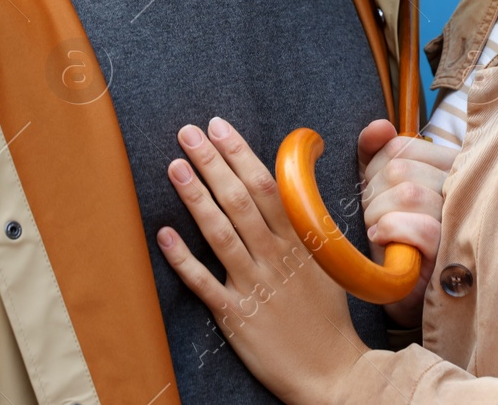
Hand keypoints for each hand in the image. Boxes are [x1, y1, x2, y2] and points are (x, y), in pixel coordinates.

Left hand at [158, 117, 366, 404]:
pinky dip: (183, 259)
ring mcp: (254, 285)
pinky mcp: (236, 315)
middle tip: (188, 133)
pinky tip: (164, 234)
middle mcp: (276, 257)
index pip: (267, 187)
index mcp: (299, 241)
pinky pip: (205, 283)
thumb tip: (289, 184)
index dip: (240, 154)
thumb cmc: (327, 315)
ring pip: (221, 234)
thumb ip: (304, 224)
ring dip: (196, 198)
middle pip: (240, 201)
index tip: (219, 127)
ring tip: (175, 166)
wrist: (333, 372)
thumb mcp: (326, 262)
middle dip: (212, 163)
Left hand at [357, 119, 455, 328]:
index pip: (401, 146)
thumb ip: (375, 153)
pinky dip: (393, 232)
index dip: (375, 169)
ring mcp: (462, 219)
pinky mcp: (455, 253)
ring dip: (379, 215)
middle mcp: (461, 188)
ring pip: (409, 194)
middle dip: (373, 197)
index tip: (375, 193)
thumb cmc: (394, 236)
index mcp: (447, 166)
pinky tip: (384, 242)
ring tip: (380, 232)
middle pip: (400, 170)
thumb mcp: (380, 191)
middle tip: (375, 219)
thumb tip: (380, 126)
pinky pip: (422, 228)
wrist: (406, 293)